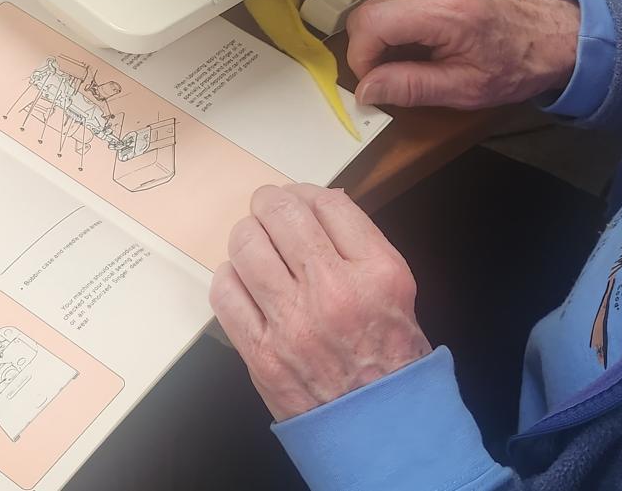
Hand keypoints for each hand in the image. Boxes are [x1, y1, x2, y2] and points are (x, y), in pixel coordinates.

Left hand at [209, 184, 430, 421]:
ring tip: (254, 243)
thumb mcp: (397, 291)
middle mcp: (334, 292)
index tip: (301, 199)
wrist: (381, 428)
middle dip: (269, 203)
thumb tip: (319, 203)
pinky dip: (229, 276)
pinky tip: (243, 279)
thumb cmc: (390, 357)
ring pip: (246, 244)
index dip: (308, 193)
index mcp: (377, 273)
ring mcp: (293, 322)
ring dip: (246, 235)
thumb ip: (360, 245)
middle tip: (268, 210)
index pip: (329, 203)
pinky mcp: (260, 351)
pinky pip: (225, 290)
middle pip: (281, 213)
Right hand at [345, 0, 580, 109]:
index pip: (372, 24)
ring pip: (375, 3)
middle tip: (392, 74)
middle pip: (367, 12)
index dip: (361, 57)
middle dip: (369, 48)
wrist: (552, 34)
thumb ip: (410, 87)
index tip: (374, 81)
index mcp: (448, 9)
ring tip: (412, 56)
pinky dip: (393, 21)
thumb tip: (365, 89)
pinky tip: (418, 38)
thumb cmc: (516, 64)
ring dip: (381, 35)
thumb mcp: (463, 89)